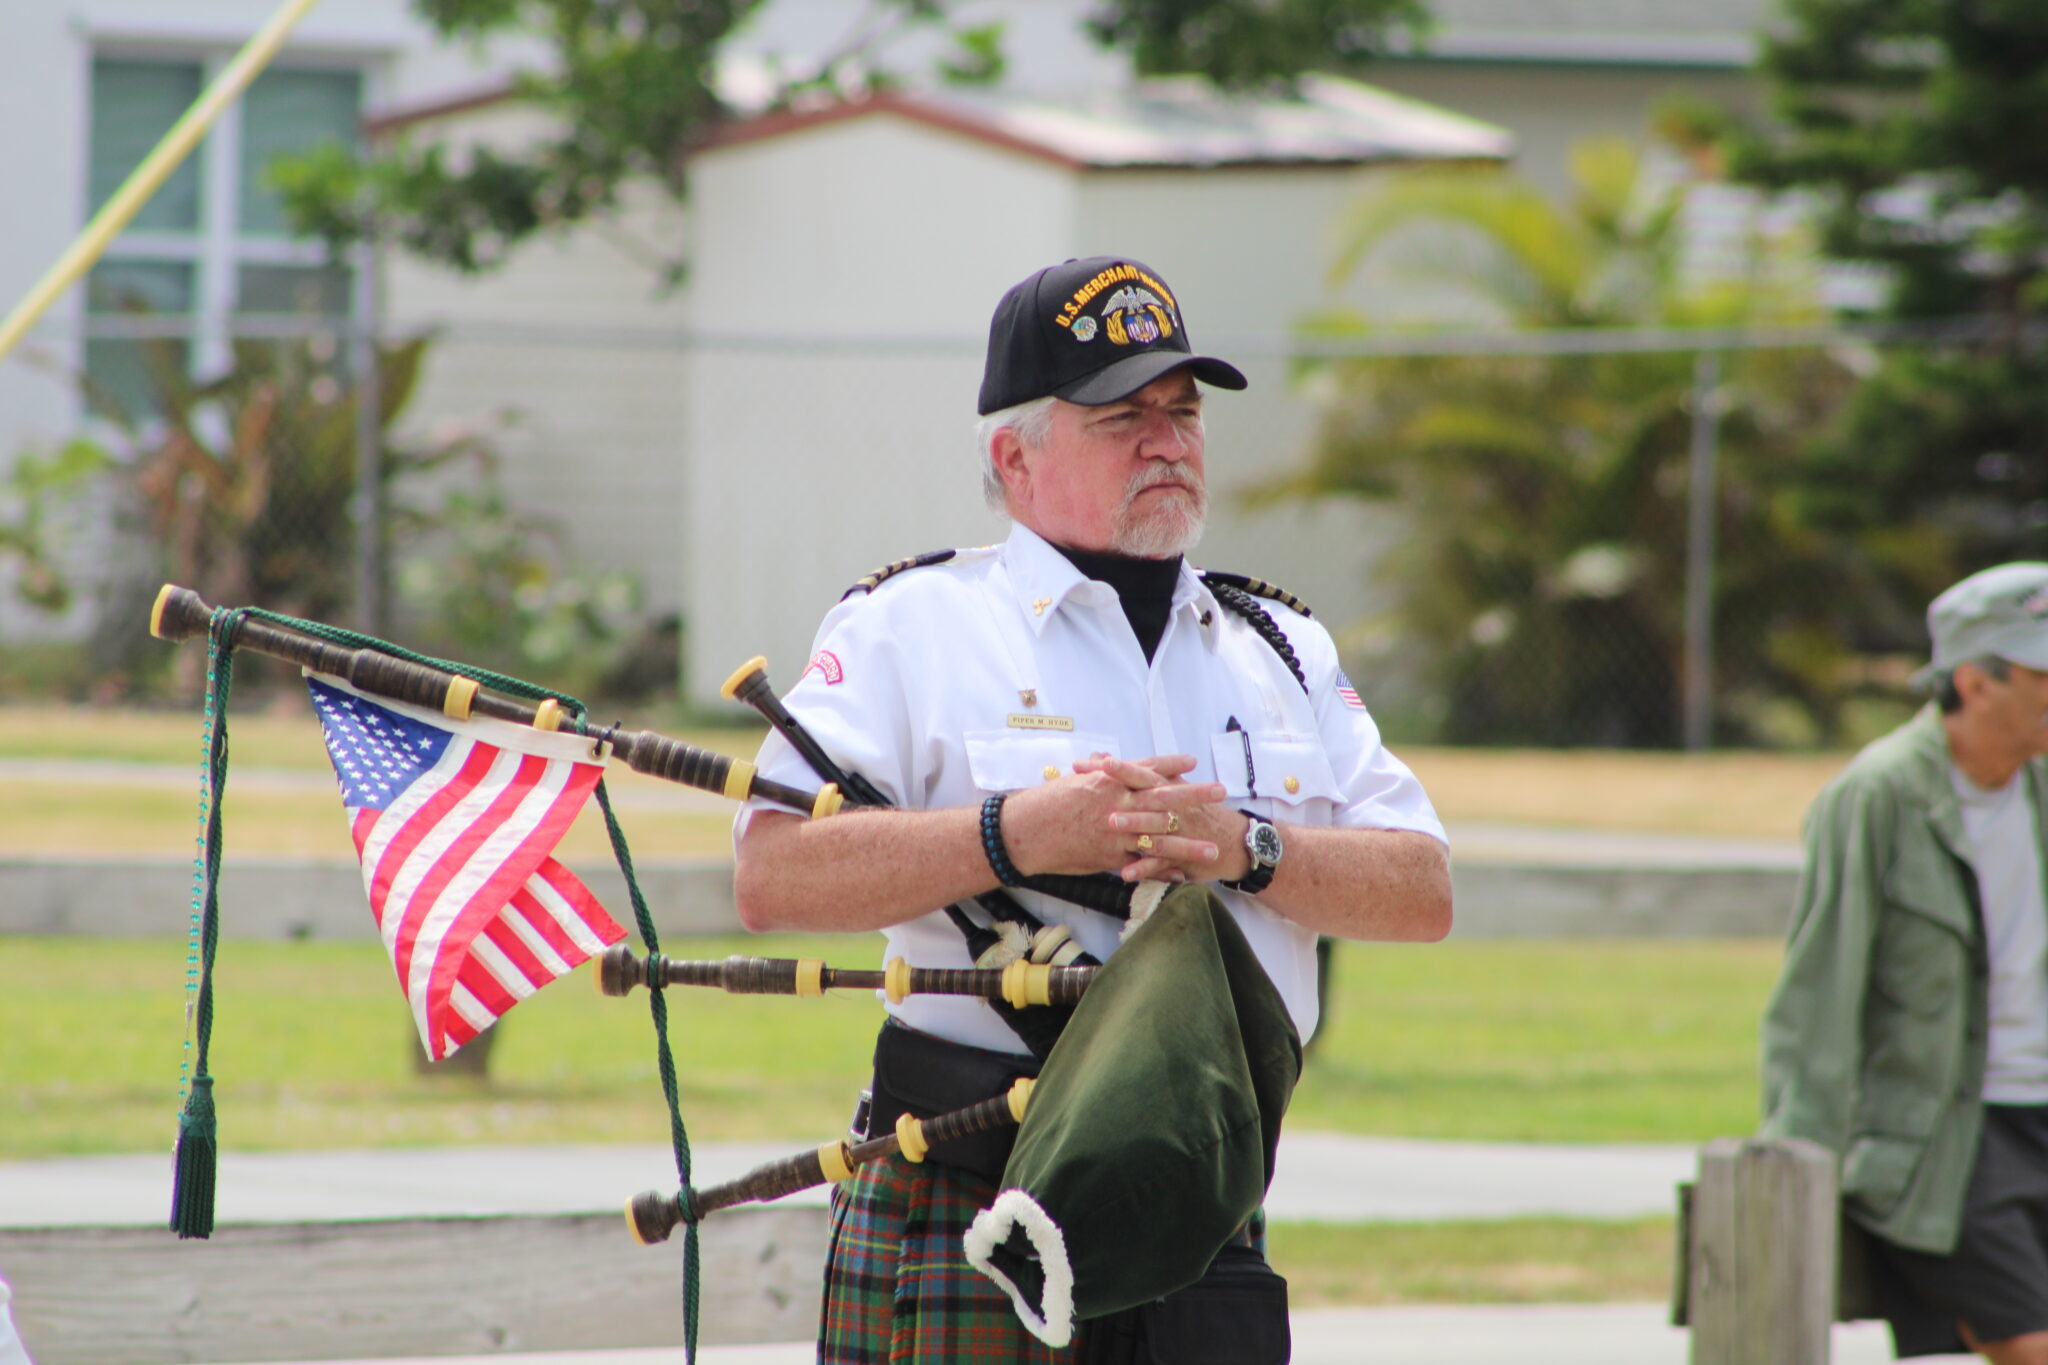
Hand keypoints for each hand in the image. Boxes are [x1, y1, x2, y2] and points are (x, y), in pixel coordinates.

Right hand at [999, 755, 1230, 879]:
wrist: (1022, 832)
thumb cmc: (1044, 804)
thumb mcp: (1072, 782)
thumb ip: (1095, 775)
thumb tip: (1107, 762)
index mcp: (1108, 782)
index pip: (1145, 769)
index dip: (1170, 764)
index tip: (1192, 760)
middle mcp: (1116, 805)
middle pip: (1164, 798)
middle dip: (1195, 796)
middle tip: (1221, 792)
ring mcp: (1115, 833)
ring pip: (1160, 838)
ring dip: (1189, 843)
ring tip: (1214, 848)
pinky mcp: (1108, 857)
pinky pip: (1141, 864)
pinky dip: (1161, 872)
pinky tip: (1182, 877)